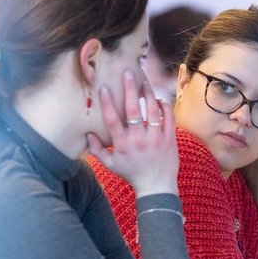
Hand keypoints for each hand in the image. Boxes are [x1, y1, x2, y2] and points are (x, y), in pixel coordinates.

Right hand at [87, 70, 178, 197]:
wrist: (156, 186)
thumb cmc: (132, 174)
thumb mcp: (111, 165)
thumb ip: (97, 150)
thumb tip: (88, 134)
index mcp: (123, 145)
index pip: (113, 120)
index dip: (107, 103)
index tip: (104, 88)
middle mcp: (139, 140)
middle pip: (134, 110)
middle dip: (130, 89)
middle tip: (128, 72)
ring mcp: (156, 138)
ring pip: (153, 111)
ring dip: (149, 94)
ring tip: (144, 82)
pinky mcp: (170, 139)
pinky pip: (169, 118)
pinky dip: (165, 107)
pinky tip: (159, 99)